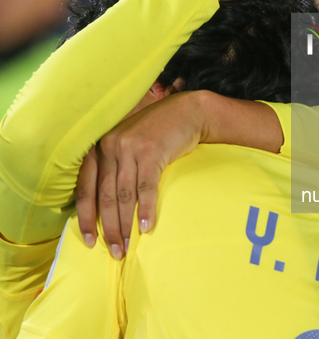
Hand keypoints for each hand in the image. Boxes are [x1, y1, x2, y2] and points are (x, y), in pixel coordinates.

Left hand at [76, 90, 281, 259]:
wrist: (187, 112)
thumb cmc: (159, 133)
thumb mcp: (130, 145)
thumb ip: (115, 166)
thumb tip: (107, 206)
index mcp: (100, 147)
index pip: (86, 189)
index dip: (86, 218)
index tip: (89, 241)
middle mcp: (110, 147)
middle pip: (104, 196)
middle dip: (108, 228)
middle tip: (114, 251)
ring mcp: (130, 148)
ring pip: (123, 196)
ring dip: (125, 225)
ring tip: (128, 246)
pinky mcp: (151, 152)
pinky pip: (145, 188)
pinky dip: (146, 209)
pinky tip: (147, 227)